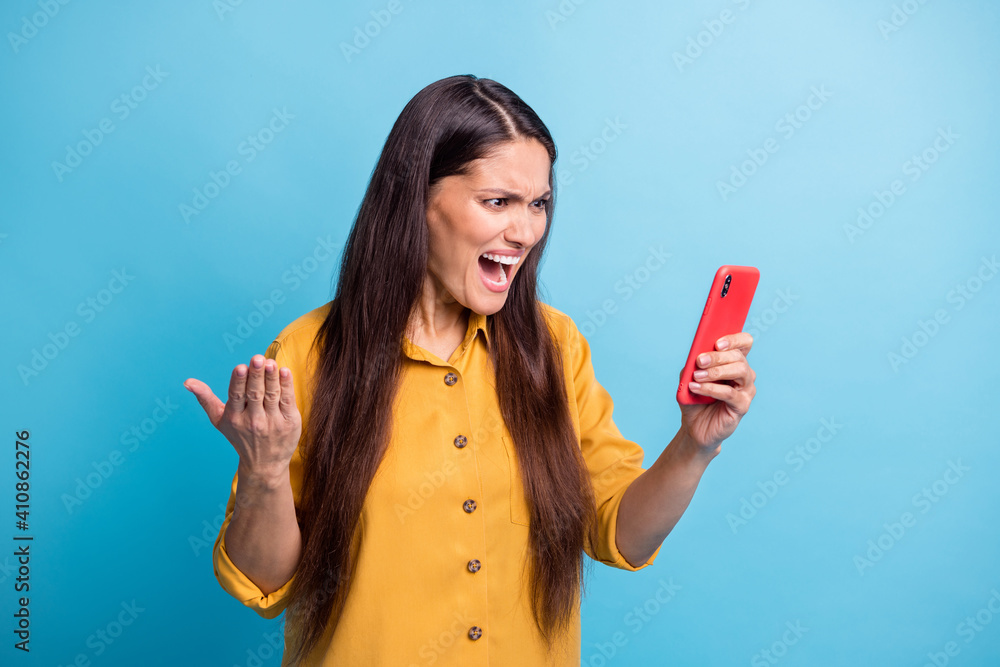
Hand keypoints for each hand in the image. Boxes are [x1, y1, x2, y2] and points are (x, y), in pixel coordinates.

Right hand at [184, 354, 301, 482]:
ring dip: (272, 378)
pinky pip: (287, 401)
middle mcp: (253, 421)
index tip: (240, 367)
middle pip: (254, 393)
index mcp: (234, 417)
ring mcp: (273, 422)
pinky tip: (284, 372)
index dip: (239, 382)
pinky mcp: (289, 422)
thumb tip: (187, 382)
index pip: (236, 396)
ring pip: (272, 395)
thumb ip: (205, 399)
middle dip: (256, 375)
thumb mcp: (219, 420)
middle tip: (258, 358)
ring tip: (271, 363)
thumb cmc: (240, 436)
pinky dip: (286, 386)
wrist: (264, 464)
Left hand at [678, 332, 755, 450]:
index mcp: (734, 362)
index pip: (744, 343)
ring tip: (697, 376)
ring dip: (715, 372)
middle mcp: (745, 374)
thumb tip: (696, 353)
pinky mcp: (742, 405)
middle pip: (738, 357)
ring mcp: (746, 390)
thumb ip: (693, 363)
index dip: (734, 340)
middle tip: (699, 361)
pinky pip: (729, 393)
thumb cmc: (695, 398)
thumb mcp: (689, 376)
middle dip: (717, 357)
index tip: (717, 342)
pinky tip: (696, 388)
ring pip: (739, 371)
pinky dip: (711, 389)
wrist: (695, 426)